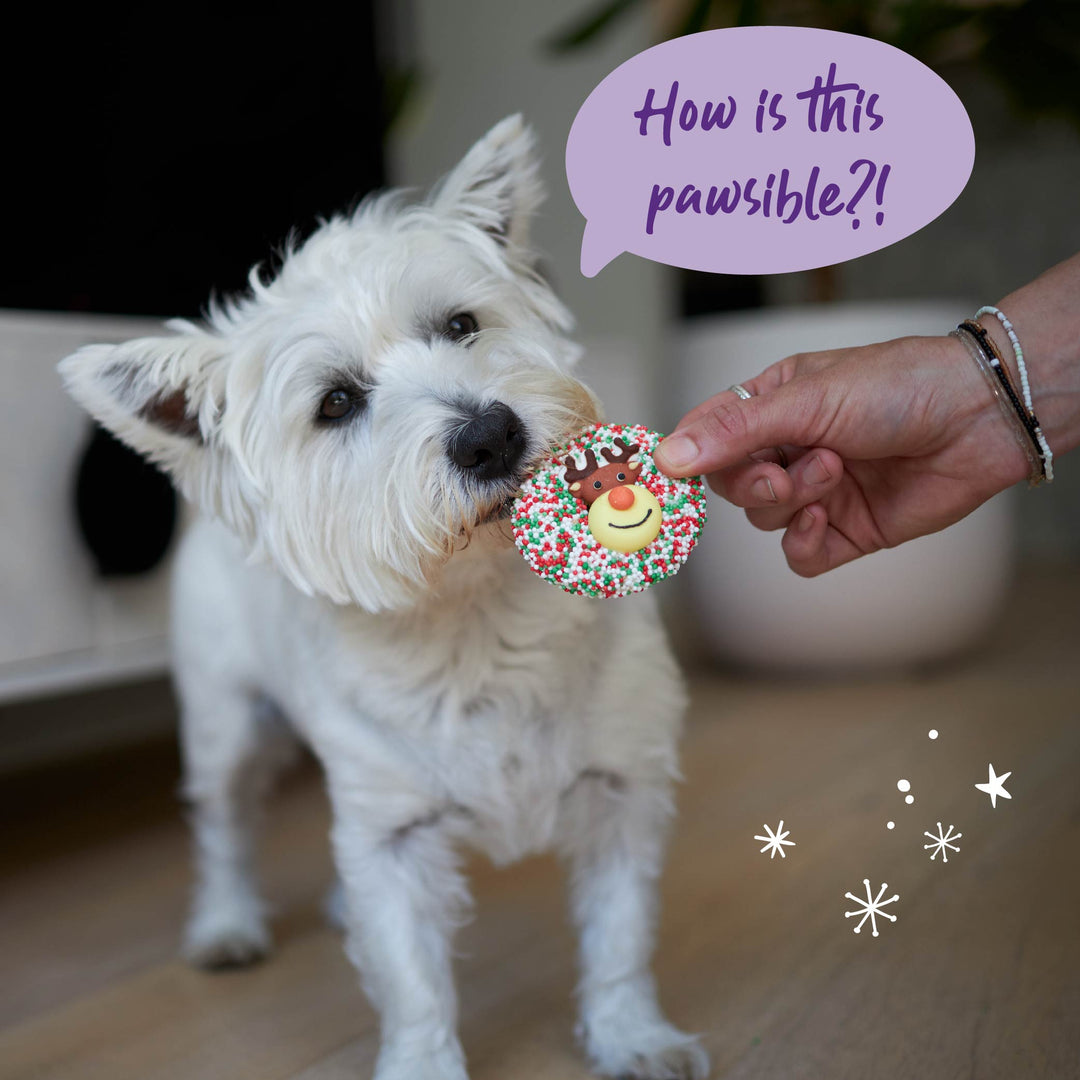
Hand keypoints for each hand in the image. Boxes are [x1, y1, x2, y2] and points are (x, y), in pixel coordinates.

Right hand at [655, 333, 1029, 575]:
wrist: (979, 418)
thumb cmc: (898, 386)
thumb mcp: (807, 398)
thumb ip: (736, 431)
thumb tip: (669, 456)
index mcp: (773, 405)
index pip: (708, 436)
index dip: (688, 457)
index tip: (671, 475)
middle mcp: (790, 449)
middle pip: (731, 485)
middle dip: (752, 482)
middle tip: (784, 472)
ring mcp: (818, 491)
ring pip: (763, 518)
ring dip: (792, 500)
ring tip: (835, 471)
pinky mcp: (847, 529)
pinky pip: (799, 554)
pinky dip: (803, 543)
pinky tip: (824, 519)